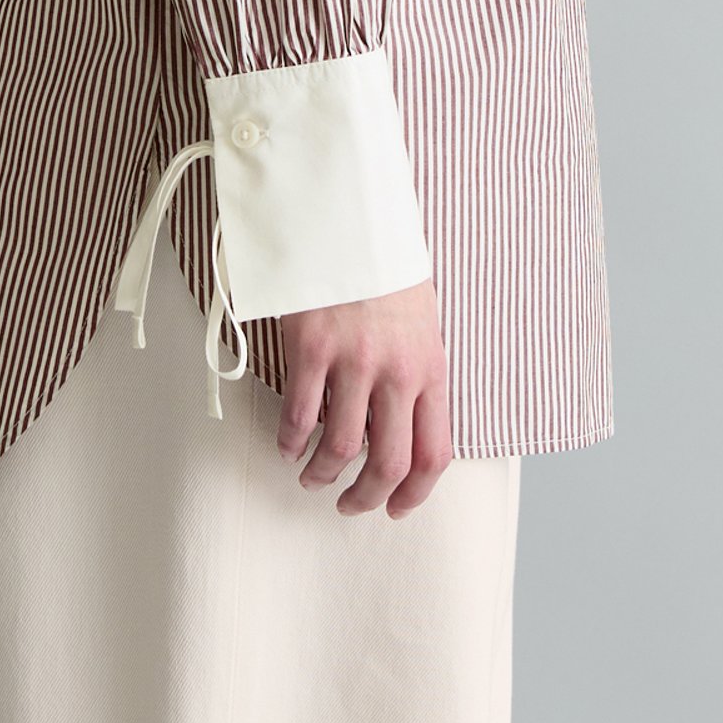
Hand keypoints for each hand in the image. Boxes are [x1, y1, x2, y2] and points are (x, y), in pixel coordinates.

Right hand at [274, 276, 450, 516]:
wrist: (350, 215)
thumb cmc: (385, 264)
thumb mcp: (422, 319)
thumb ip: (418, 369)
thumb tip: (405, 420)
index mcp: (431, 366)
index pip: (435, 453)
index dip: (415, 493)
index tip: (396, 507)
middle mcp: (397, 371)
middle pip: (388, 463)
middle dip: (366, 497)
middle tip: (349, 505)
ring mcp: (354, 361)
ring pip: (341, 448)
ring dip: (322, 474)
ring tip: (311, 476)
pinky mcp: (312, 347)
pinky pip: (300, 415)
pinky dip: (291, 441)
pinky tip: (287, 445)